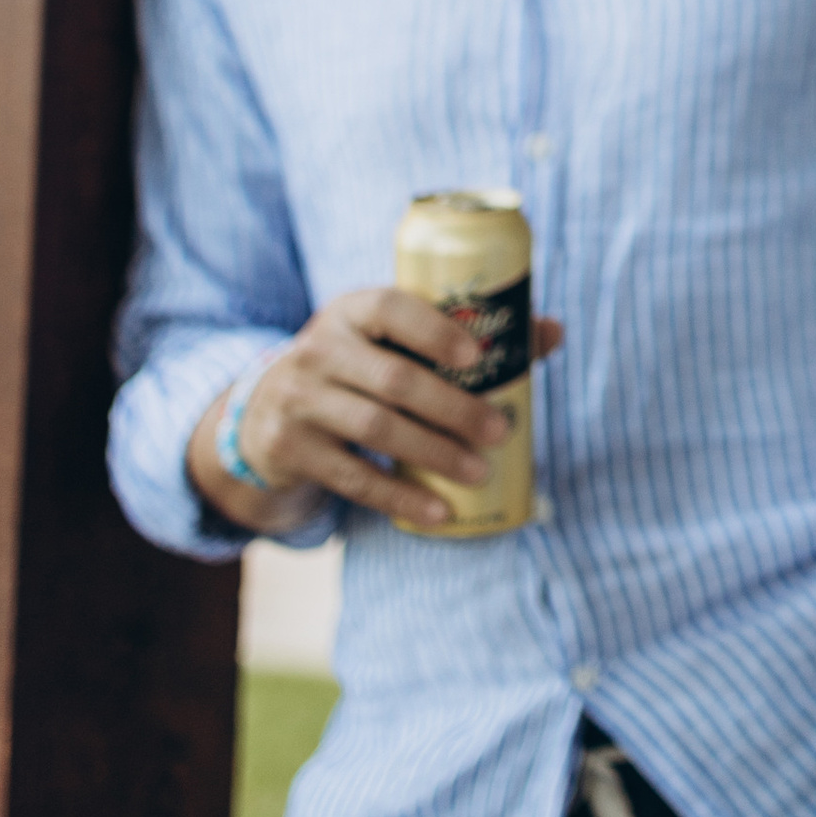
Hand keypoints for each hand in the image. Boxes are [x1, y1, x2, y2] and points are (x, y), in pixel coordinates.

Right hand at [188, 285, 566, 533]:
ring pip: (375, 430)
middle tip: (499, 431)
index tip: (476, 355)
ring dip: (434, 453)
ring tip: (478, 470)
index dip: (434, 329)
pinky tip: (439, 510)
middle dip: (452, 408)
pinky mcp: (290, 449)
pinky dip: (399, 496)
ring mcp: (298, 400)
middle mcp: (318, 350)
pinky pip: (352, 478)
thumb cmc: (357, 366)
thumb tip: (552, 332)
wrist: (263, 412)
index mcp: (349, 311)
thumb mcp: (390, 339)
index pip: (389, 306)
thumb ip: (462, 333)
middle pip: (393, 380)